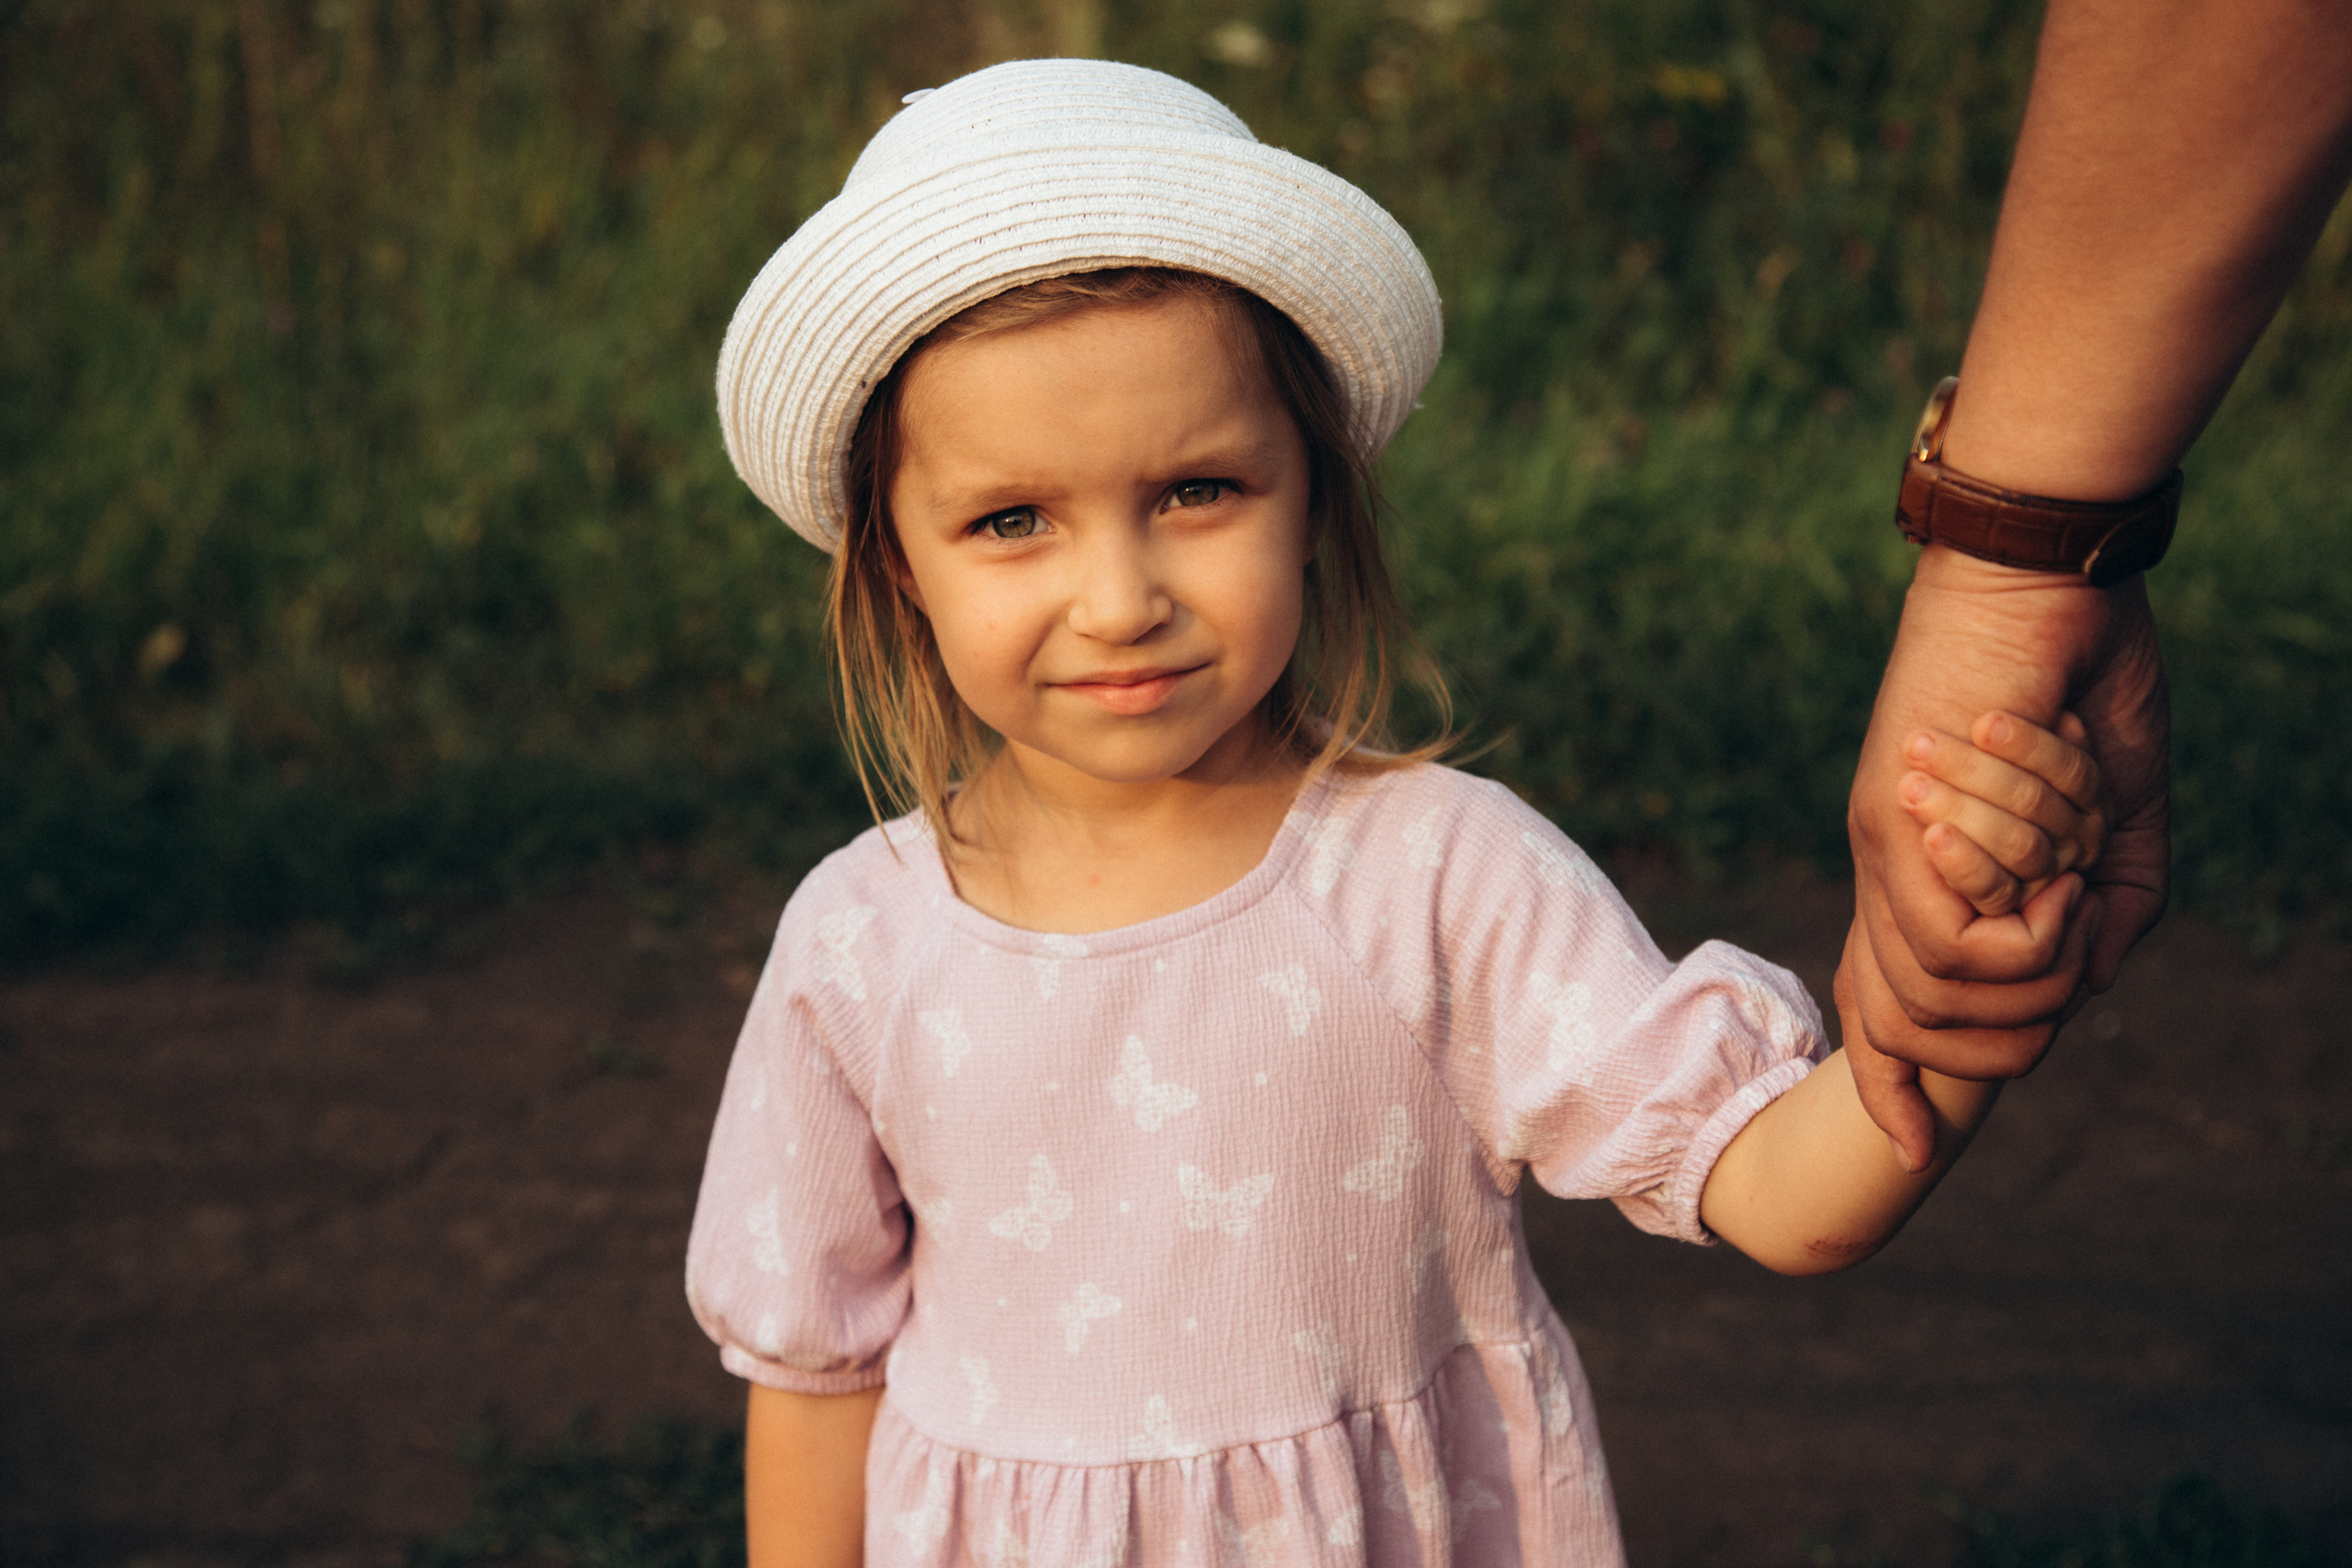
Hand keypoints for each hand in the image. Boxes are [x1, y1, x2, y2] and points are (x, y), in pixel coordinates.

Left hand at [1842, 547, 2168, 1169]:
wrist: (2042, 589)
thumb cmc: (2080, 685)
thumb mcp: (2114, 816)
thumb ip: (2106, 907)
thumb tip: (2084, 990)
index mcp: (1922, 871)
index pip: (1877, 998)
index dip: (1886, 1082)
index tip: (1910, 1151)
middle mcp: (1883, 869)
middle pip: (1902, 1022)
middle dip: (1998, 1035)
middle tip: (2073, 951)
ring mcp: (1878, 848)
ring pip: (1935, 992)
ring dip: (2032, 962)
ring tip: (2074, 879)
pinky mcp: (1889, 824)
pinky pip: (1953, 939)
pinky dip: (2023, 925)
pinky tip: (2060, 866)